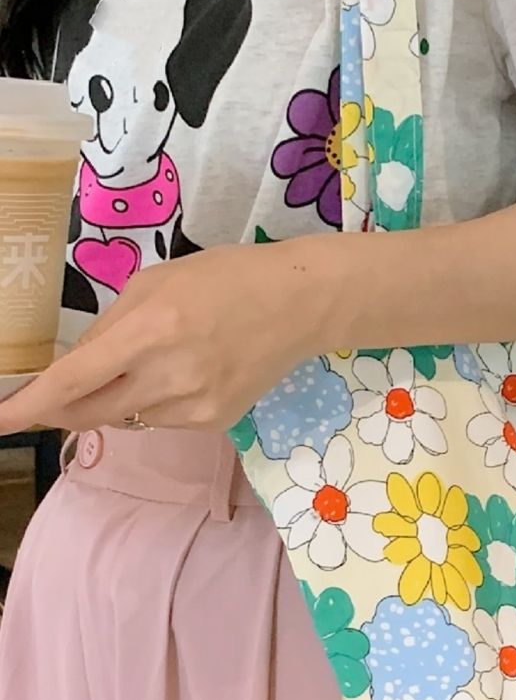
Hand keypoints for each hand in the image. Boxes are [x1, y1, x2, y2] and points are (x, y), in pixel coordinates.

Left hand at [0, 244, 316, 434]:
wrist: (301, 304)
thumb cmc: (226, 277)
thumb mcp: (156, 283)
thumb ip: (109, 329)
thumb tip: (74, 370)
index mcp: (151, 330)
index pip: (73, 380)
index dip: (30, 405)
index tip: (0, 418)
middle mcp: (170, 376)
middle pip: (90, 413)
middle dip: (63, 408)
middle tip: (53, 396)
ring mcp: (194, 405)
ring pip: (125, 417)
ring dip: (116, 398)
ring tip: (153, 361)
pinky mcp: (214, 422)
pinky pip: (159, 421)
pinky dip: (153, 402)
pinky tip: (184, 372)